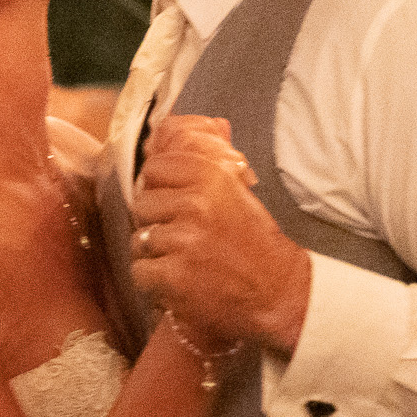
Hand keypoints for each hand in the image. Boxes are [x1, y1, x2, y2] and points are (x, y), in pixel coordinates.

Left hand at [129, 114, 304, 353]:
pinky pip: (140, 271)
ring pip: (138, 240)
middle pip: (142, 204)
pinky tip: (180, 282)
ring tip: (184, 262)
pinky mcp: (174, 275)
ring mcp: (184, 241)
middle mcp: (197, 204)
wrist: (278, 292)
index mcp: (212, 177)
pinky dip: (155, 282)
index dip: (161, 188)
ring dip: (155, 255)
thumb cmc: (256, 244)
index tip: (174, 204)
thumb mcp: (239, 192)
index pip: (156, 167)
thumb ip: (209, 163)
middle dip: (156, 223)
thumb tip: (186, 124)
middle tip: (183, 239)